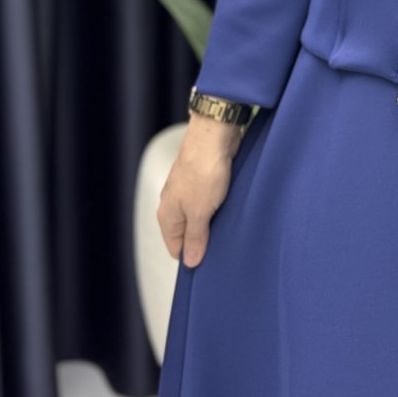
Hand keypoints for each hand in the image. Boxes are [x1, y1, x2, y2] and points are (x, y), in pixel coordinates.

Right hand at [156, 114, 244, 266]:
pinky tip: (230, 206)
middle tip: (223, 244)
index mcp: (167, 215)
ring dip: (213, 221)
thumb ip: (195, 238)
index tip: (210, 262)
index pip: (176, 248)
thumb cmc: (203, 170)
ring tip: (228, 224)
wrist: (214, 134)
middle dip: (204, 239)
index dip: (192, 257)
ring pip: (199, 215)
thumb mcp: (199, 212)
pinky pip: (209, 200)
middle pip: (187, 233)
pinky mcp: (202, 178)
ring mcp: (188, 190)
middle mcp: (173, 203)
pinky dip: (218, 205)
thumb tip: (190, 262)